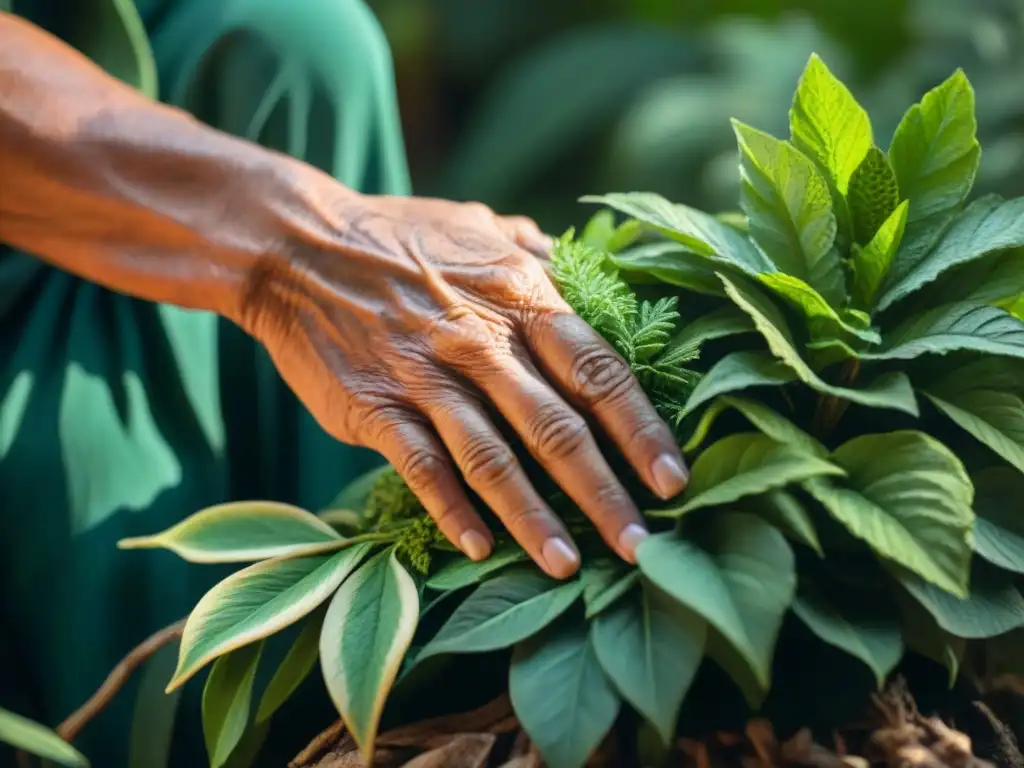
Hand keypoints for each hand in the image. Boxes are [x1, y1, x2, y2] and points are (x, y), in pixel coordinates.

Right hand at [240, 195, 689, 577]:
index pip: (600, 372)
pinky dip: (450, 508)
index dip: (641, 430)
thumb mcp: (477, 224)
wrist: (297, 244)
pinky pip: (420, 466)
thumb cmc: (398, 236)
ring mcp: (425, 375)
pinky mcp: (374, 405)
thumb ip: (532, 249)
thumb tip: (573, 260)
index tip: (674, 480)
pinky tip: (476, 548)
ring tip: (567, 567)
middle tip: (642, 546)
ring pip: (492, 457)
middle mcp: (482, 340)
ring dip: (532, 518)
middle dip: (605, 493)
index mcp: (520, 297)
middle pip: (558, 428)